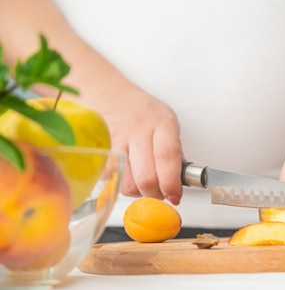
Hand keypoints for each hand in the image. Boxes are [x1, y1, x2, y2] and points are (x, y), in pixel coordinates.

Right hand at [95, 89, 183, 204]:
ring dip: (137, 191)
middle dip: (155, 193)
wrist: (108, 92)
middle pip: (146, 176)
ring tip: (142, 184)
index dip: (171, 183)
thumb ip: (174, 151)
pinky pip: (109, 177)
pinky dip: (118, 182)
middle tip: (159, 193)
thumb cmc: (142, 111)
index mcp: (162, 123)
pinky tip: (125, 172)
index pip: (168, 157)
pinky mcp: (98, 147)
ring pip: (126, 181)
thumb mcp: (166, 123)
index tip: (175, 196)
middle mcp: (139, 129)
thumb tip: (180, 180)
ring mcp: (116, 137)